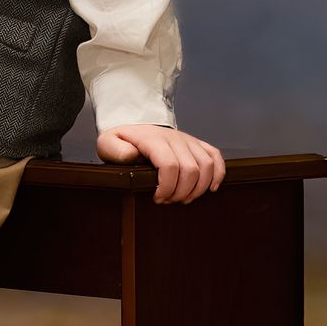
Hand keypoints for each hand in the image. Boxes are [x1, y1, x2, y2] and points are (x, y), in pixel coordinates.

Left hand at [96, 123, 224, 202]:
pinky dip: (218, 174)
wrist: (135, 124)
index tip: (158, 198)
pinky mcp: (197, 144)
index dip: (167, 187)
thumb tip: (131, 156)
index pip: (170, 166)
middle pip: (190, 170)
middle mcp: (175, 138)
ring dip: (198, 188)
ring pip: (206, 166)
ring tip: (184, 198)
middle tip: (168, 201)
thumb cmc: (122, 140)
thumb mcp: (108, 143)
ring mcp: (188, 140)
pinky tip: (210, 188)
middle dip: (181, 192)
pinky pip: (215, 156)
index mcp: (153, 139)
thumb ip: (116, 150)